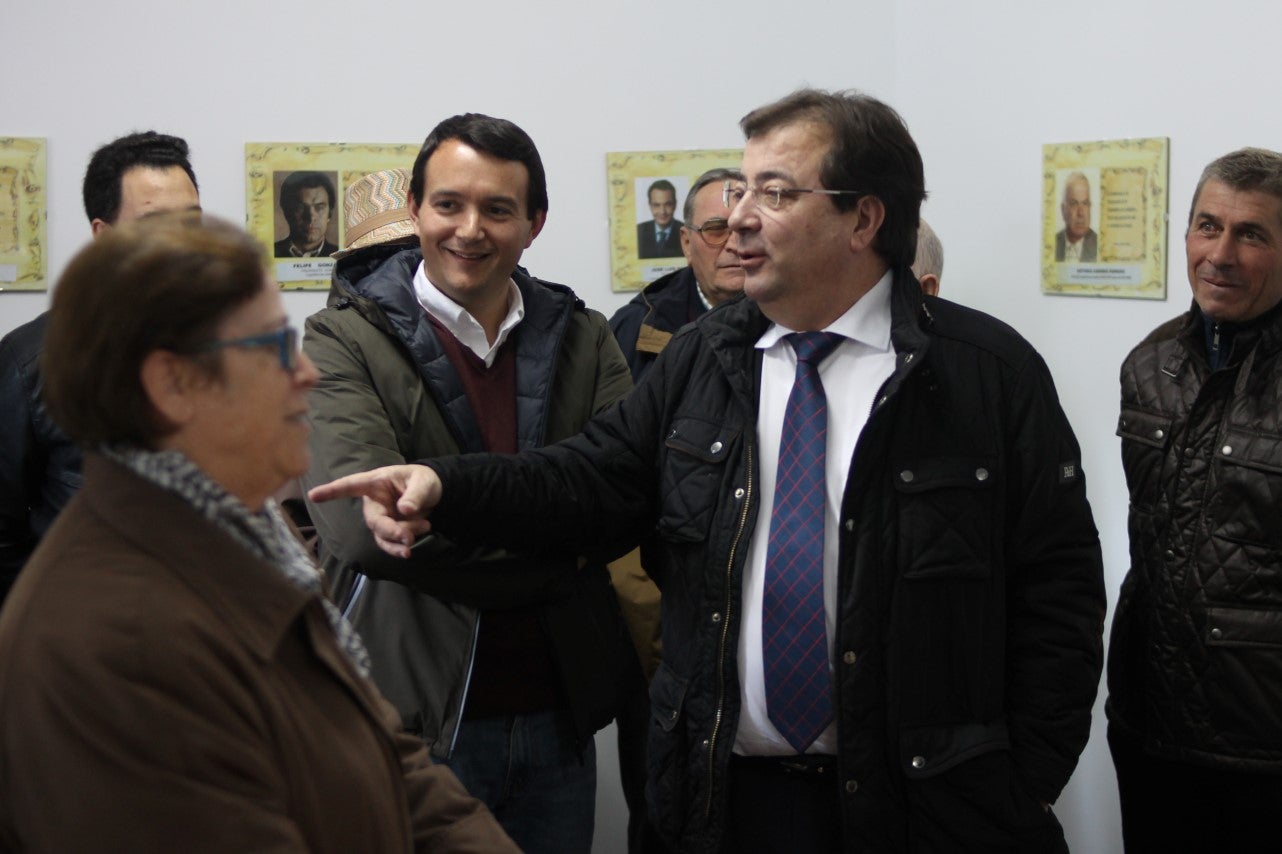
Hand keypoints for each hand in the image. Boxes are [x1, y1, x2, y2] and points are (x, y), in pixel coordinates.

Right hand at [308, 464, 441, 557]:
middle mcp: (374, 502)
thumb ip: (415, 494)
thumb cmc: (423, 481)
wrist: (435, 494)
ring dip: (401, 538)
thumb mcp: (423, 482)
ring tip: (425, 527)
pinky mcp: (388, 531)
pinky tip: (412, 547)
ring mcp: (381, 518)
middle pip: (373, 521)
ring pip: (382, 535)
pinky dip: (400, 548)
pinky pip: (389, 544)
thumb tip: (405, 510)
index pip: (351, 485)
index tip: (313, 495)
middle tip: (409, 537)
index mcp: (376, 483)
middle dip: (390, 531)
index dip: (332, 491)